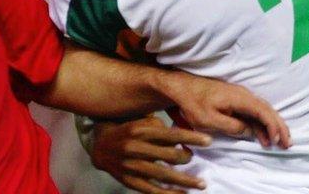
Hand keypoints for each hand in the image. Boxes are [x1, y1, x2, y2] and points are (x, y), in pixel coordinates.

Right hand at [91, 117, 207, 193]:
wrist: (99, 145)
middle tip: (197, 160)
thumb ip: (160, 128)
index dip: (191, 137)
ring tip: (201, 184)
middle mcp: (135, 148)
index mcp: (140, 130)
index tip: (209, 140)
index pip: (171, 134)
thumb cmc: (127, 130)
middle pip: (168, 155)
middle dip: (187, 158)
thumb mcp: (141, 122)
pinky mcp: (129, 181)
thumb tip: (183, 139)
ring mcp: (131, 166)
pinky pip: (151, 190)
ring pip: (162, 175)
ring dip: (184, 180)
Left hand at [160, 70, 290, 148]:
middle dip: (279, 126)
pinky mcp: (235, 101)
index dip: (273, 126)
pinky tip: (262, 136)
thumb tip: (248, 131)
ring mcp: (240, 97)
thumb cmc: (193, 103)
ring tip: (279, 142)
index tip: (278, 140)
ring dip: (272, 126)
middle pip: (267, 110)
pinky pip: (254, 112)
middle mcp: (243, 95)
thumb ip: (231, 127)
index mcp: (239, 98)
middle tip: (288, 143)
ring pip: (262, 111)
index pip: (263, 111)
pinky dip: (261, 124)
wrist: (182, 87)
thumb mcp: (209, 120)